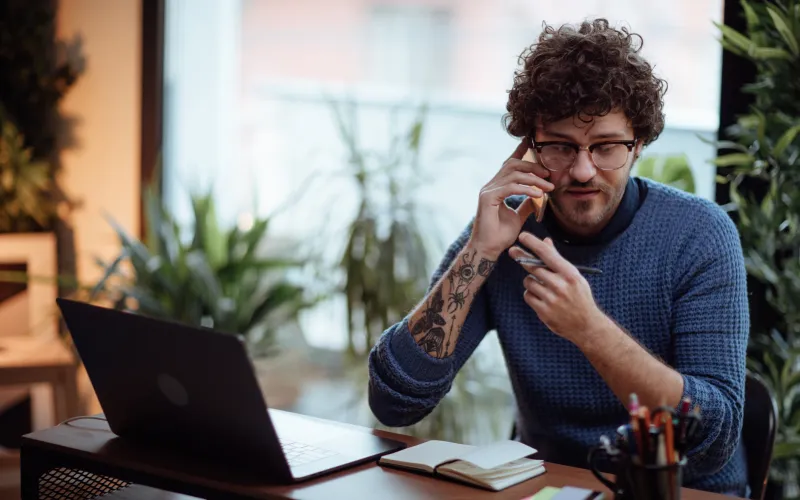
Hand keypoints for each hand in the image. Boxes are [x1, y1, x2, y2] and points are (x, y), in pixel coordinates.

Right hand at [468, 139, 554, 258]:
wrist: (488, 250)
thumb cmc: (499, 236)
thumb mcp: (517, 217)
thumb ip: (526, 204)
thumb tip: (537, 196)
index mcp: (496, 188)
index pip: (509, 164)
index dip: (520, 151)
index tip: (531, 141)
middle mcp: (490, 186)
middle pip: (512, 165)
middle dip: (532, 166)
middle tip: (548, 173)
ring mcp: (487, 191)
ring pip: (513, 174)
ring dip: (533, 178)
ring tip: (547, 186)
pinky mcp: (487, 199)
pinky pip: (510, 187)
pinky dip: (526, 189)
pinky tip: (537, 194)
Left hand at [509, 232, 604, 341]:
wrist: (586, 326)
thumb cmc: (580, 297)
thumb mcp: (574, 277)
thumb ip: (558, 260)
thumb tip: (545, 242)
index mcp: (570, 274)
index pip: (548, 254)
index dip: (533, 243)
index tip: (522, 236)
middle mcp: (560, 286)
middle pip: (534, 267)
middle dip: (522, 258)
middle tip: (513, 251)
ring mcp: (551, 299)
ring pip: (528, 281)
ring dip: (531, 281)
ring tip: (542, 286)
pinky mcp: (543, 311)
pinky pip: (528, 295)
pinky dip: (531, 294)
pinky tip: (541, 298)